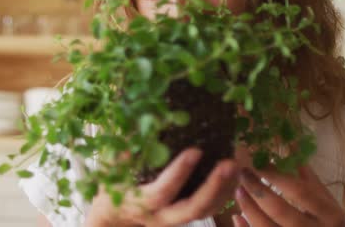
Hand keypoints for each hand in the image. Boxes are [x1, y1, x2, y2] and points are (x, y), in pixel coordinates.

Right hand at [84, 148, 239, 226]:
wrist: (115, 220)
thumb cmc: (110, 191)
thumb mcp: (109, 173)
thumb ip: (121, 154)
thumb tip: (139, 127)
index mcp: (141, 203)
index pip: (162, 191)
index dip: (179, 172)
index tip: (196, 150)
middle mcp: (161, 216)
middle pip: (193, 208)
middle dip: (213, 187)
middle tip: (229, 163)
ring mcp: (175, 219)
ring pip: (206, 211)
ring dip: (224, 190)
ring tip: (235, 165)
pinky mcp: (184, 217)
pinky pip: (210, 210)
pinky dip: (224, 193)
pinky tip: (233, 175)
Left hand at [232, 165, 344, 226]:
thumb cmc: (330, 224)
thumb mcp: (328, 204)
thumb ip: (310, 180)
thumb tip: (292, 147)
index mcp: (331, 215)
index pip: (300, 192)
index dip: (277, 176)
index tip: (258, 163)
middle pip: (280, 210)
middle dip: (257, 190)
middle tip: (243, 174)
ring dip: (248, 208)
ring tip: (238, 192)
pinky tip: (237, 216)